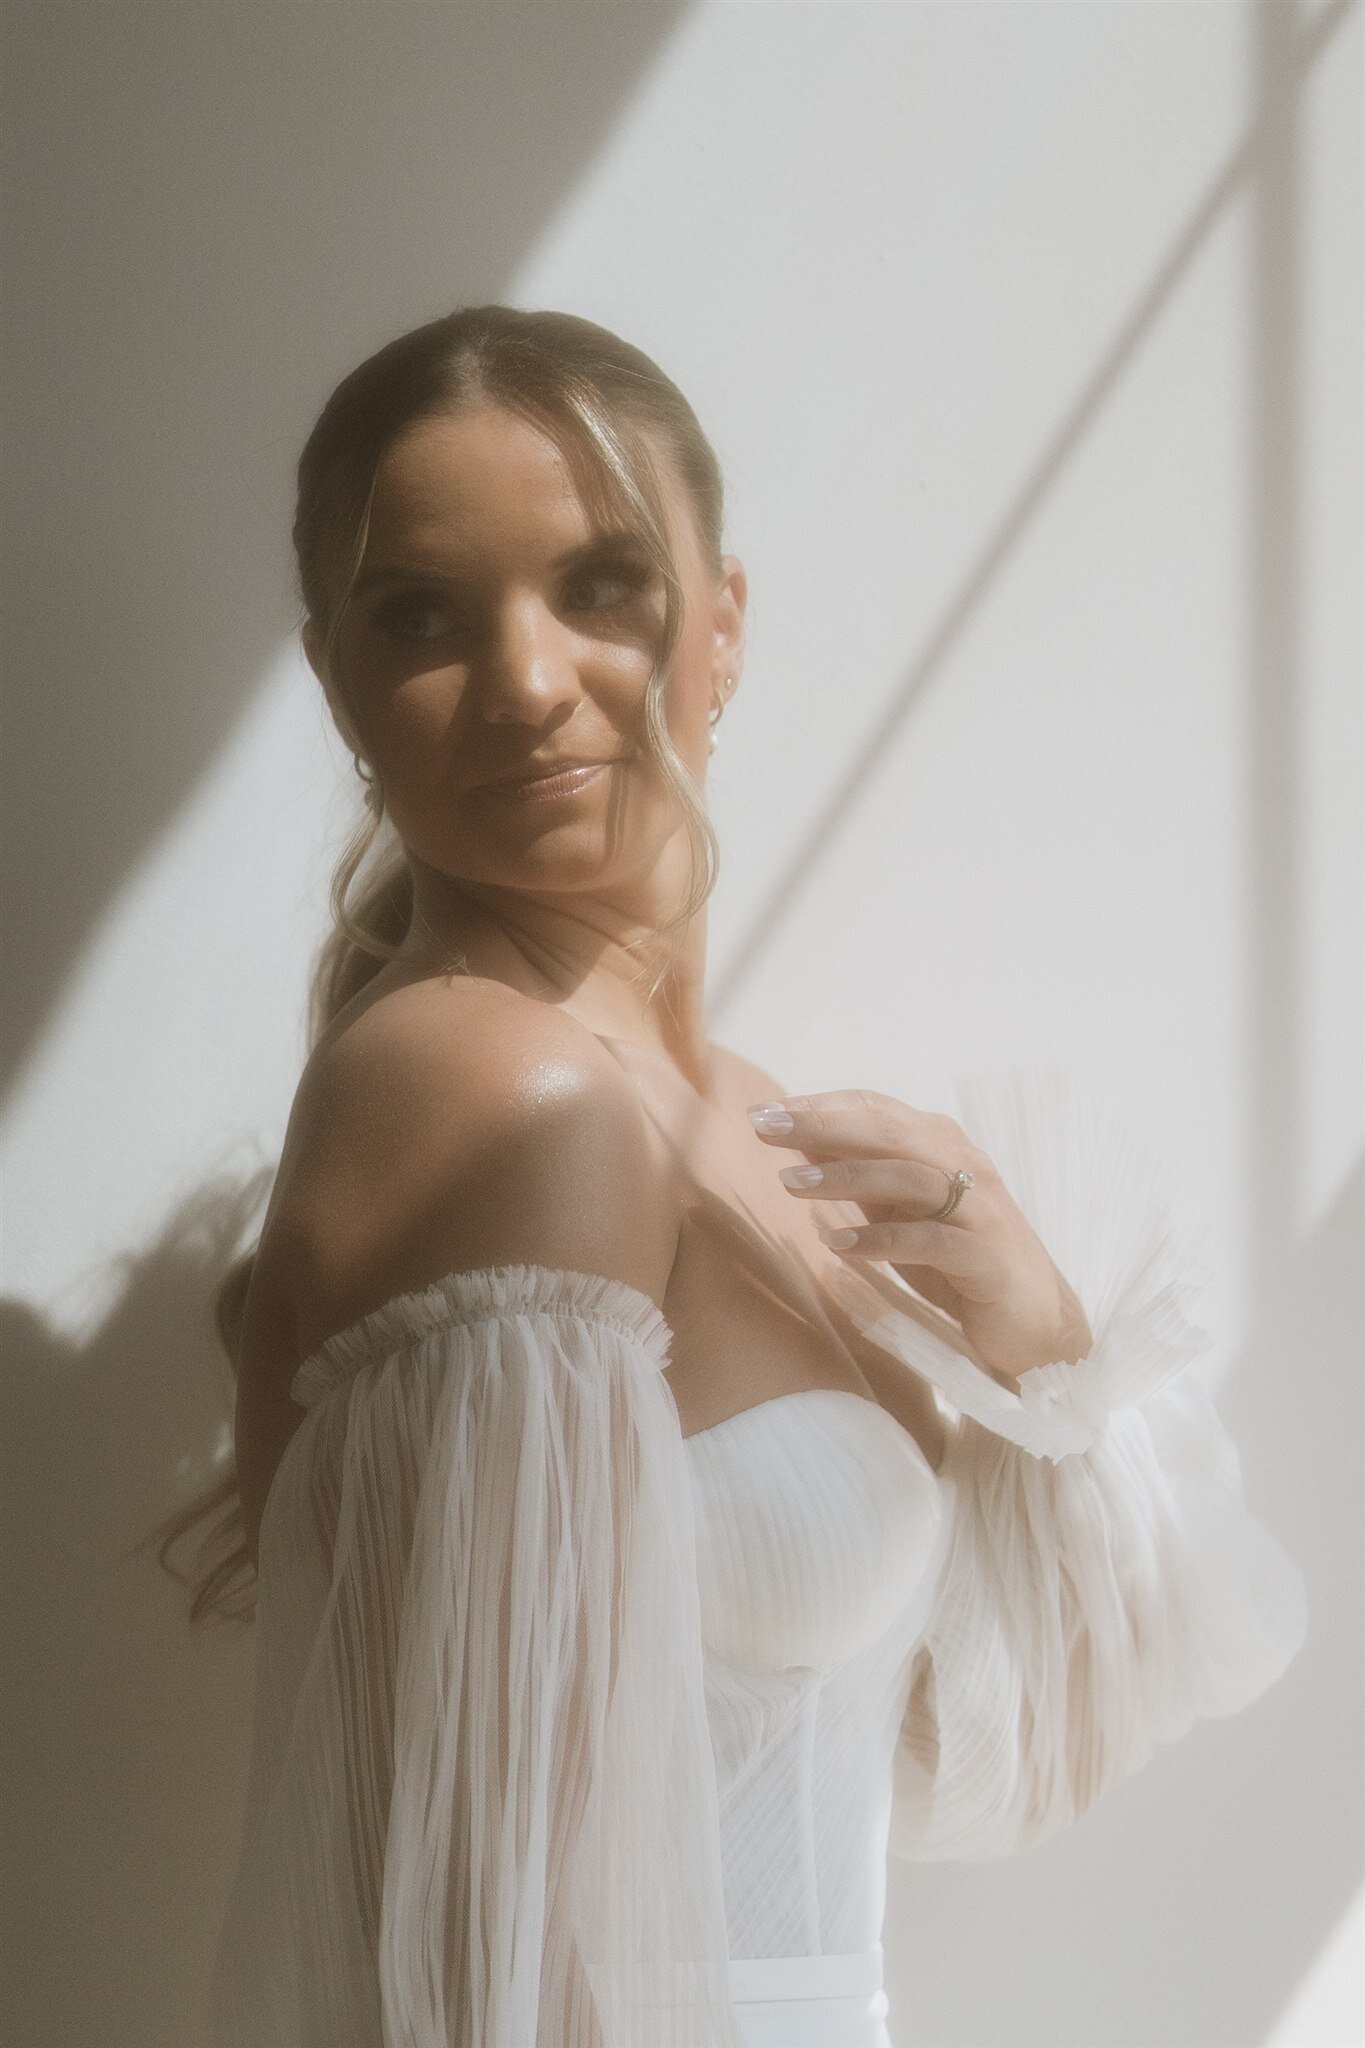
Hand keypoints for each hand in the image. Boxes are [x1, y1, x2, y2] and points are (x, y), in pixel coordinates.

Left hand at [747, 1090, 1094, 1385]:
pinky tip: (839, 1245)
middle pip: (890, 1130)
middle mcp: (965, 1166)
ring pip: (911, 1176)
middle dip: (824, 1124)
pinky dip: (883, 1240)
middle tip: (764, 1128)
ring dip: (847, 1175)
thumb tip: (799, 1143)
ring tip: (790, 1182)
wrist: (1035, 1324)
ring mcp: (980, 1211)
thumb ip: (860, 1178)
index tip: (764, 1112)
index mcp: (942, 1147)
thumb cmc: (958, 1264)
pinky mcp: (988, 1259)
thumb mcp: (899, 1214)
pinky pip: (932, 1241)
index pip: (877, 1109)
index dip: (820, 1105)